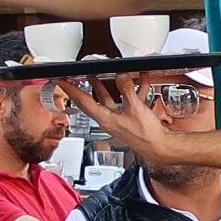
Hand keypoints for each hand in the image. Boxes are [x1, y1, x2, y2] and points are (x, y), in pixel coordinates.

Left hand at [62, 73, 176, 163]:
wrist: (160, 146)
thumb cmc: (146, 136)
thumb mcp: (135, 108)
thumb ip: (126, 89)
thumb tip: (120, 76)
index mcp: (105, 118)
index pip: (82, 101)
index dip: (70, 89)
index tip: (60, 80)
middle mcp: (109, 119)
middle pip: (91, 100)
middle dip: (83, 87)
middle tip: (74, 77)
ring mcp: (118, 119)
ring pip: (107, 99)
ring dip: (104, 86)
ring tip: (98, 74)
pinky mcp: (129, 118)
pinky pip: (125, 100)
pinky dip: (129, 89)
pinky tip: (137, 80)